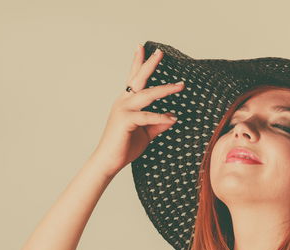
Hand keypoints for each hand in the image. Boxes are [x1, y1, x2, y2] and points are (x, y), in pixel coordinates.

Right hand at [89, 44, 185, 177]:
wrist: (109, 161)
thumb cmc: (124, 147)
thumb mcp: (145, 133)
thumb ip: (157, 124)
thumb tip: (172, 117)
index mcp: (126, 102)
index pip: (133, 79)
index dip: (138, 63)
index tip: (142, 48)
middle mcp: (123, 102)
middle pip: (138, 79)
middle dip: (149, 64)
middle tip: (160, 52)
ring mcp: (123, 110)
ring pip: (147, 94)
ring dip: (165, 89)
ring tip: (180, 86)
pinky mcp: (125, 121)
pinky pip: (147, 116)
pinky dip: (161, 117)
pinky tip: (172, 119)